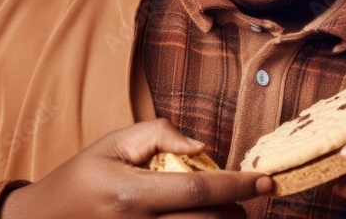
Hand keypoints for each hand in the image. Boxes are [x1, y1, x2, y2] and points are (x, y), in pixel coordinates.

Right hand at [0, 118, 271, 217]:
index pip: (198, 191)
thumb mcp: (112, 143)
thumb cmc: (81, 178)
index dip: (237, 186)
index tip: (265, 181)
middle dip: (236, 210)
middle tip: (247, 194)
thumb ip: (159, 135)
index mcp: (132, 195)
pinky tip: (204, 217)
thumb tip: (201, 146)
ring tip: (228, 209)